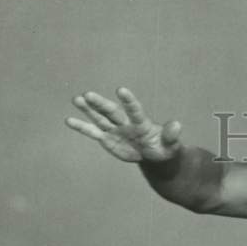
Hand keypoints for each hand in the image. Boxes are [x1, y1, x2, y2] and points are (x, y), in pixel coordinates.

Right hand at [65, 87, 181, 162]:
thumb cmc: (164, 148)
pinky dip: (82, 126)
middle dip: (100, 104)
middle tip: (88, 94)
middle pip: (111, 111)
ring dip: (88, 109)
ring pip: (100, 118)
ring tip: (76, 99)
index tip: (121, 90)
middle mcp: (125, 123)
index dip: (129, 101)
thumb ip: (171, 135)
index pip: (134, 110)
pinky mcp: (107, 138)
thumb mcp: (171, 145)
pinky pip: (93, 132)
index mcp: (141, 123)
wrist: (153, 154)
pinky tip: (69, 120)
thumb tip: (177, 125)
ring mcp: (115, 129)